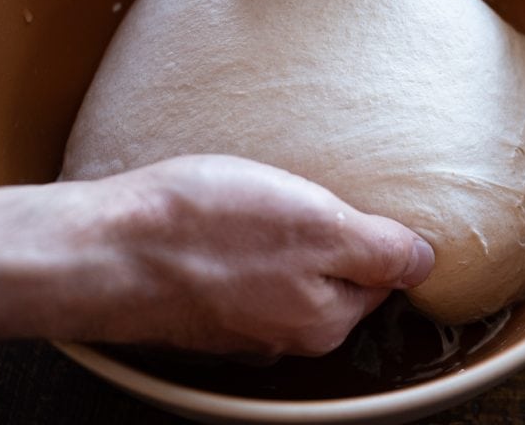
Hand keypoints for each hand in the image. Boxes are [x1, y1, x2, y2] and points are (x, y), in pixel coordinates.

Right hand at [52, 155, 434, 356]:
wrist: (99, 250)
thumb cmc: (205, 229)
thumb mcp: (316, 225)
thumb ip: (378, 249)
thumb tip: (425, 261)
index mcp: (323, 318)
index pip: (380, 277)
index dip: (373, 232)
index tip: (353, 199)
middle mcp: (284, 334)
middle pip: (332, 279)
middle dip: (326, 237)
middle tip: (302, 190)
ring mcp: (235, 325)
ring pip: (282, 276)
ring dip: (279, 240)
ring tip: (256, 199)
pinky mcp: (195, 308)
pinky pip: (237, 275)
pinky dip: (236, 248)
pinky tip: (219, 218)